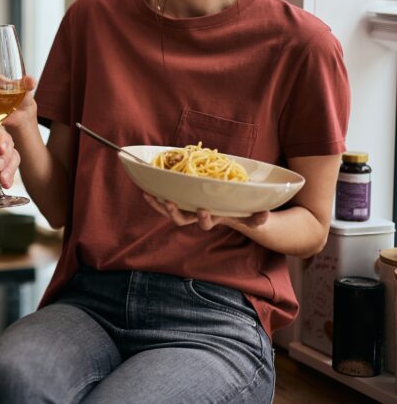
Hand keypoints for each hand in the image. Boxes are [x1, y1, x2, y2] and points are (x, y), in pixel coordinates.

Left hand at [142, 193, 268, 230]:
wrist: (233, 210)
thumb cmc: (242, 212)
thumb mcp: (253, 216)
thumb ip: (259, 217)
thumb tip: (265, 215)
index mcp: (213, 219)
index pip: (205, 223)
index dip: (203, 218)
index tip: (204, 208)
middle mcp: (196, 216)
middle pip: (181, 219)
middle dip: (175, 212)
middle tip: (169, 202)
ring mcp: (187, 209)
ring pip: (169, 211)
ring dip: (158, 204)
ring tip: (148, 194)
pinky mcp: (181, 200)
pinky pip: (164, 200)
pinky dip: (155, 196)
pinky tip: (145, 188)